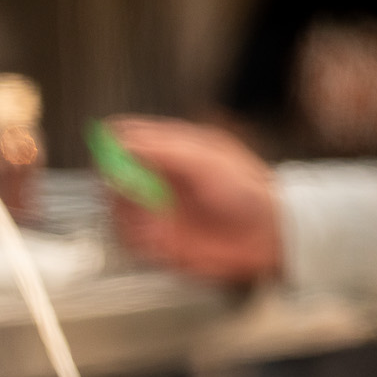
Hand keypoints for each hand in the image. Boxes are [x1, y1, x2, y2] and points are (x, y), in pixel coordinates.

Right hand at [107, 116, 281, 286]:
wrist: (269, 235)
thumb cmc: (248, 191)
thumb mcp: (205, 160)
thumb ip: (161, 150)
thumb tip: (120, 143)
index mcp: (170, 148)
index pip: (126, 137)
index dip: (110, 144)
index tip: (107, 158)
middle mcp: (159, 176)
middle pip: (112, 174)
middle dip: (116, 186)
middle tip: (132, 194)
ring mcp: (157, 207)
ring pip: (116, 208)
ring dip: (127, 216)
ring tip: (152, 221)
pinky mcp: (158, 238)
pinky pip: (129, 238)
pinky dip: (137, 239)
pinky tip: (159, 238)